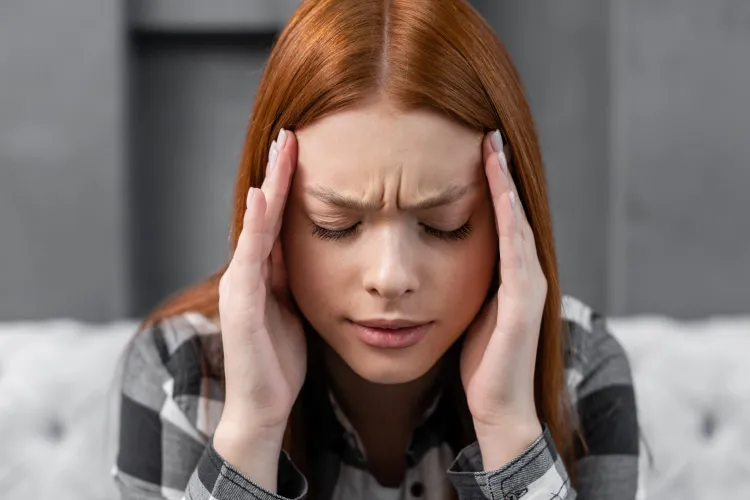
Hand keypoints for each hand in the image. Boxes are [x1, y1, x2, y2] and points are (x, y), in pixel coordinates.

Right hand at [216, 128, 306, 440]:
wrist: (263, 405)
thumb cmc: (279, 359)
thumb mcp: (295, 308)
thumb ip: (294, 278)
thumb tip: (315, 248)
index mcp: (265, 272)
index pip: (278, 219)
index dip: (290, 184)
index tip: (302, 149)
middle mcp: (247, 272)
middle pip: (265, 213)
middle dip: (278, 173)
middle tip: (291, 133)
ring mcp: (240, 286)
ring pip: (255, 226)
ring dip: (269, 186)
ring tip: (281, 150)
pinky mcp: (239, 304)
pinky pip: (250, 258)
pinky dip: (255, 226)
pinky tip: (264, 196)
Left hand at [460, 130, 545, 441]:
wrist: (498, 407)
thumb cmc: (478, 362)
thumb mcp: (464, 309)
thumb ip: (457, 280)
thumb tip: (430, 254)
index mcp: (507, 273)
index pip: (497, 216)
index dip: (487, 180)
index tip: (469, 144)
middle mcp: (524, 271)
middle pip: (510, 209)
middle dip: (498, 169)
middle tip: (482, 128)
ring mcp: (528, 282)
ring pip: (515, 219)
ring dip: (504, 180)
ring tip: (491, 143)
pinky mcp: (523, 299)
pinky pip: (514, 245)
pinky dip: (506, 212)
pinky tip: (497, 184)